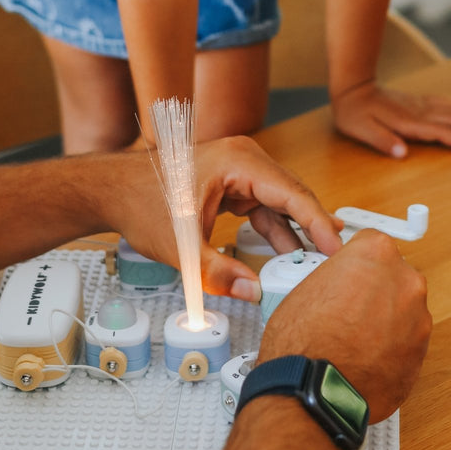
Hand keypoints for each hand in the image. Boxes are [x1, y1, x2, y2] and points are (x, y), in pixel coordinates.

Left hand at [112, 136, 342, 302]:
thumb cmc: (141, 204)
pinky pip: (264, 203)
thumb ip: (217, 273)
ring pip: (280, 200)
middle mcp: (244, 156)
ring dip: (295, 231)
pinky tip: (287, 253)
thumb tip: (252, 293)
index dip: (319, 224)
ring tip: (315, 263)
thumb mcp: (180, 246)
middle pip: (292, 194)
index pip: (293, 193)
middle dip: (313, 229)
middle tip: (335, 262)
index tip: (338, 250)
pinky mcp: (232, 179)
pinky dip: (275, 227)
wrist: (112, 189)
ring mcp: (239, 166)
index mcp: (238, 161)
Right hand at [257, 229, 430, 422]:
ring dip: (384, 321)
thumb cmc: (303, 339)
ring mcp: (419, 319)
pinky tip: (363, 357)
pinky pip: (406, 342)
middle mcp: (406, 281)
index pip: (372, 244)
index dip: (355, 263)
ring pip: (402, 311)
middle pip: (392, 276)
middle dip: (374, 290)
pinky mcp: (422, 354)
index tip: (349, 275)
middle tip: (346, 309)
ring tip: (352, 339)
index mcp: (377, 253)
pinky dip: (390, 348)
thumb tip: (342, 282)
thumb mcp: (307, 284)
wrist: (312, 390)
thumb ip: (338, 275)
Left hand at [331, 80, 450, 158]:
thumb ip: (383, 141)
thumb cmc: (354, 112)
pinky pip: (446, 103)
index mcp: (407, 122)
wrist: (352, 87)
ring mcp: (420, 105)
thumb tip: (402, 153)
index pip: (439, 131)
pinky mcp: (418, 101)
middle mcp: (418, 111)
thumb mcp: (361, 130)